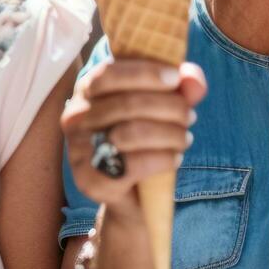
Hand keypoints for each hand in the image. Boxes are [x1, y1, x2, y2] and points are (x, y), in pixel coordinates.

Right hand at [61, 59, 205, 218]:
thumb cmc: (147, 140)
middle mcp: (76, 117)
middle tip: (190, 116)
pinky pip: (132, 165)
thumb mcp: (166, 106)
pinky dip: (162, 159)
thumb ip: (182, 87)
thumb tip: (193, 81)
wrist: (134, 195)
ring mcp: (78, 150)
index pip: (109, 73)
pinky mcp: (89, 180)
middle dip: (169, 108)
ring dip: (169, 135)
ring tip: (185, 138)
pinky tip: (175, 159)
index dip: (144, 73)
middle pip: (126, 104)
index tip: (176, 78)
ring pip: (130, 133)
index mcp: (88, 90)